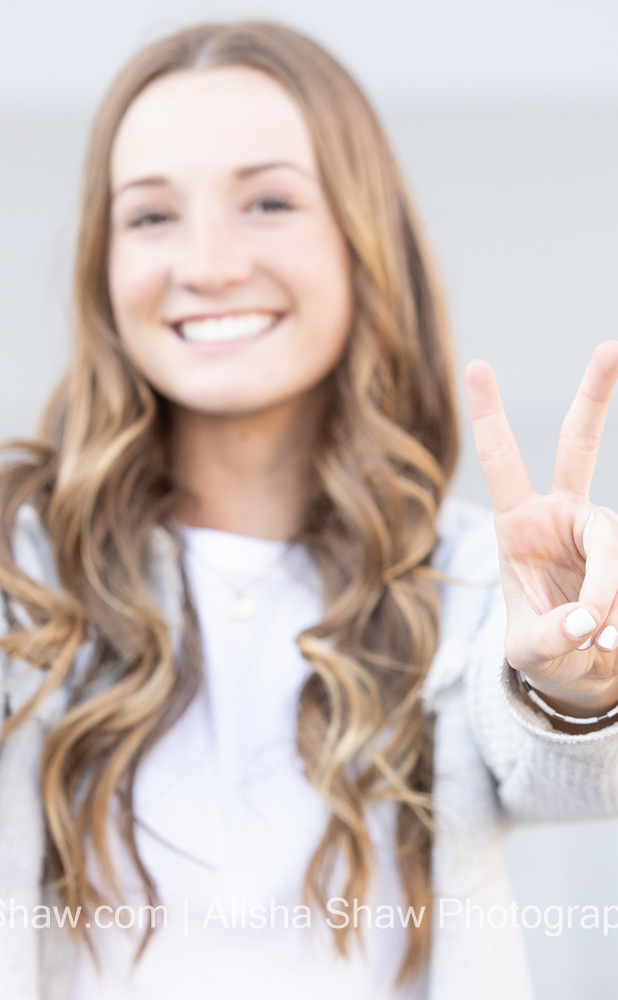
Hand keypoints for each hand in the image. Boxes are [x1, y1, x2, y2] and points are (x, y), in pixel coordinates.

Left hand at [464, 341, 617, 721]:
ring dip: (608, 595)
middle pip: (580, 446)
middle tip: (610, 348)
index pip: (502, 464)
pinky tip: (611, 638)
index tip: (477, 365)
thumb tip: (585, 621)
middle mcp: (563, 517)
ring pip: (612, 544)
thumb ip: (550, 638)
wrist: (584, 671)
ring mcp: (602, 532)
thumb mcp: (530, 652)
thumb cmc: (545, 651)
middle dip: (595, 397)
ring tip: (599, 638)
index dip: (490, 417)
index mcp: (519, 526)